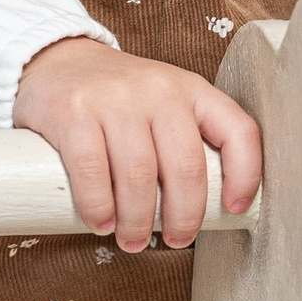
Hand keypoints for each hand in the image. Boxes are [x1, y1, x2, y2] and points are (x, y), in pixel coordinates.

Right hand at [12, 36, 261, 250]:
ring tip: (133, 239)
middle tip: (175, 241)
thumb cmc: (117, 98)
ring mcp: (115, 99)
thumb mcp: (163, 103)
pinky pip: (92, 170)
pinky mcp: (74, 112)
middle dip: (183, 217)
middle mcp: (158, 89)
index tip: (234, 208)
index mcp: (191, 89)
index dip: (245, 175)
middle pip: (185, 167)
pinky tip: (101, 223)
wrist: (56, 60)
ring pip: (138, 175)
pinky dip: (98, 207)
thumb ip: (184, 141)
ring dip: (138, 221)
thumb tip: (205, 209)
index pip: (237, 130)